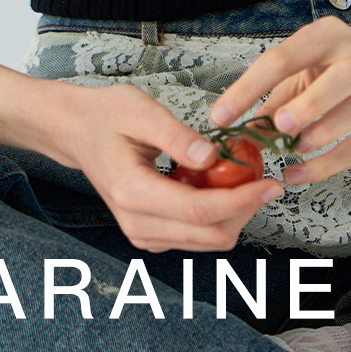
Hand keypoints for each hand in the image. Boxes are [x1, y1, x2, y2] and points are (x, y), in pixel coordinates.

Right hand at [63, 82, 283, 251]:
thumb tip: (213, 157)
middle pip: (209, 234)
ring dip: (233, 213)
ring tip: (240, 177)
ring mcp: (143, 234)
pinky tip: (217, 185)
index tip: (270, 184)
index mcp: (132, 192)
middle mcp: (137, 223)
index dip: (242, 200)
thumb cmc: (107, 117)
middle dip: (244, 209)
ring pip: (207, 241)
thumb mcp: (141, 110)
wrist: (79, 132)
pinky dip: (216, 215)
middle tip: (263, 177)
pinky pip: (196, 236)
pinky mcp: (151, 234)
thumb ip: (177, 136)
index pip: (199, 210)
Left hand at [209, 16, 350, 185]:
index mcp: (326, 35)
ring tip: (295, 150)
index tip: (221, 116)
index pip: (283, 57)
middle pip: (341, 76)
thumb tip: (236, 136)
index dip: (249, 87)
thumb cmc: (336, 70)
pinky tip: (303, 173)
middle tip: (280, 125)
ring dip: (325, 131)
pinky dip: (332, 162)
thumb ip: (271, 103)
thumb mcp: (302, 74)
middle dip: (311, 102)